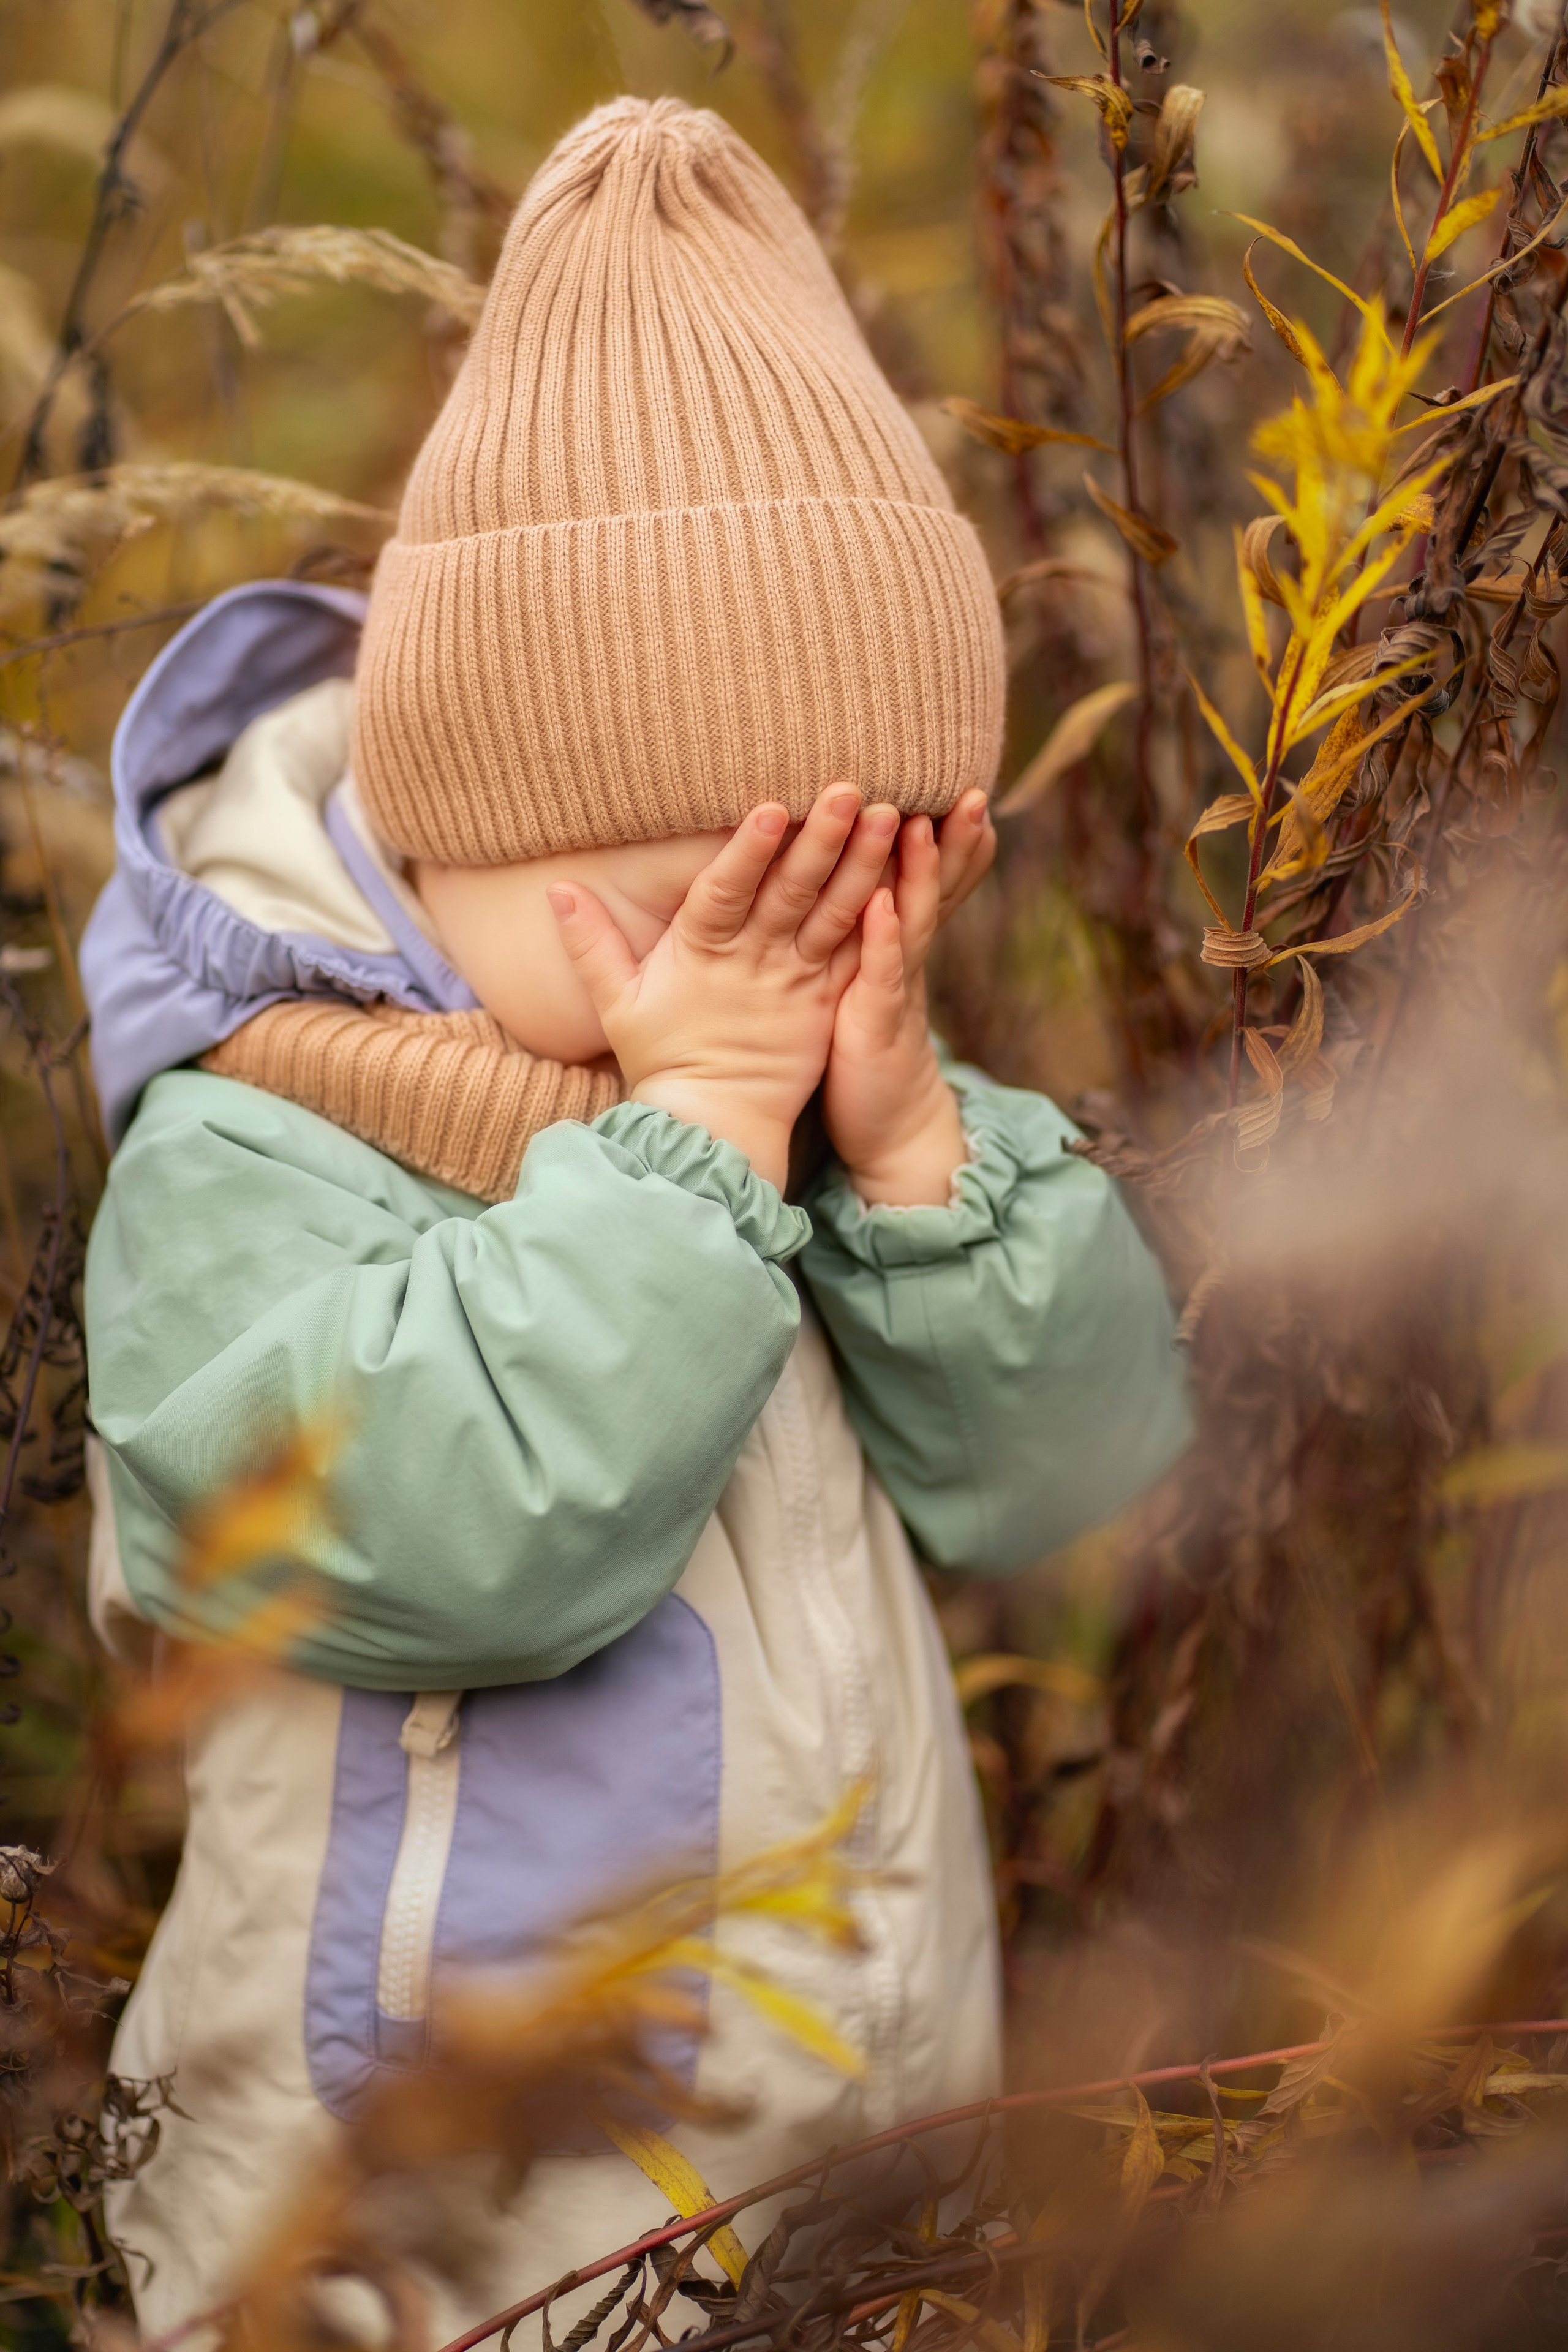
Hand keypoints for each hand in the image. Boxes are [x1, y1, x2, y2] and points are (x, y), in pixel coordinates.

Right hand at [549, 786, 899, 1190]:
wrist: (712, 1124)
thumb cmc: (661, 1058)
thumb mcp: (616, 1002)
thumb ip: (590, 943)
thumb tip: (556, 887)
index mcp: (701, 952)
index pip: (725, 891)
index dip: (747, 851)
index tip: (771, 807)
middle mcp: (754, 960)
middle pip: (790, 892)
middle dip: (820, 839)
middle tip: (850, 788)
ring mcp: (797, 980)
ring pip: (834, 915)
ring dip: (862, 865)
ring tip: (888, 817)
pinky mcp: (826, 1001)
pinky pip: (857, 954)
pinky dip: (881, 918)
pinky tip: (906, 877)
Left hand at [822, 794, 993, 1206]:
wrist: (885, 1124)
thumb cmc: (866, 1043)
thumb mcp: (874, 976)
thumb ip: (877, 927)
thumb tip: (873, 876)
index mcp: (902, 941)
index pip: (934, 877)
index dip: (951, 834)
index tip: (963, 780)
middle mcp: (908, 957)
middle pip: (938, 888)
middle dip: (954, 839)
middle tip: (971, 786)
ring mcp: (896, 988)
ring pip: (914, 920)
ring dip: (922, 872)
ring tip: (922, 820)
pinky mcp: (875, 1022)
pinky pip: (880, 974)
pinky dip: (884, 938)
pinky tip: (883, 904)